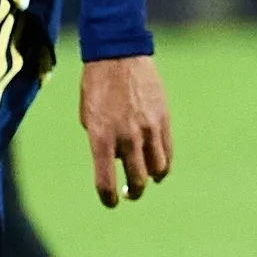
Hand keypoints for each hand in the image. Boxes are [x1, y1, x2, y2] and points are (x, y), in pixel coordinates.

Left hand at [81, 52, 173, 202]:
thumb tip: (117, 161)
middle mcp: (126, 136)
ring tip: (146, 177)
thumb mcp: (89, 116)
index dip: (108, 199)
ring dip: (151, 178)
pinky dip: (163, 162)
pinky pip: (167, 151)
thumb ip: (102, 141)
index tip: (111, 202)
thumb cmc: (97, 85)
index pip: (106, 181)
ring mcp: (148, 128)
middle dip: (133, 192)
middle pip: (136, 180)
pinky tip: (157, 163)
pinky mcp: (163, 119)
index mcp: (101, 137)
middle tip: (129, 193)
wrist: (118, 54)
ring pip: (158, 169)